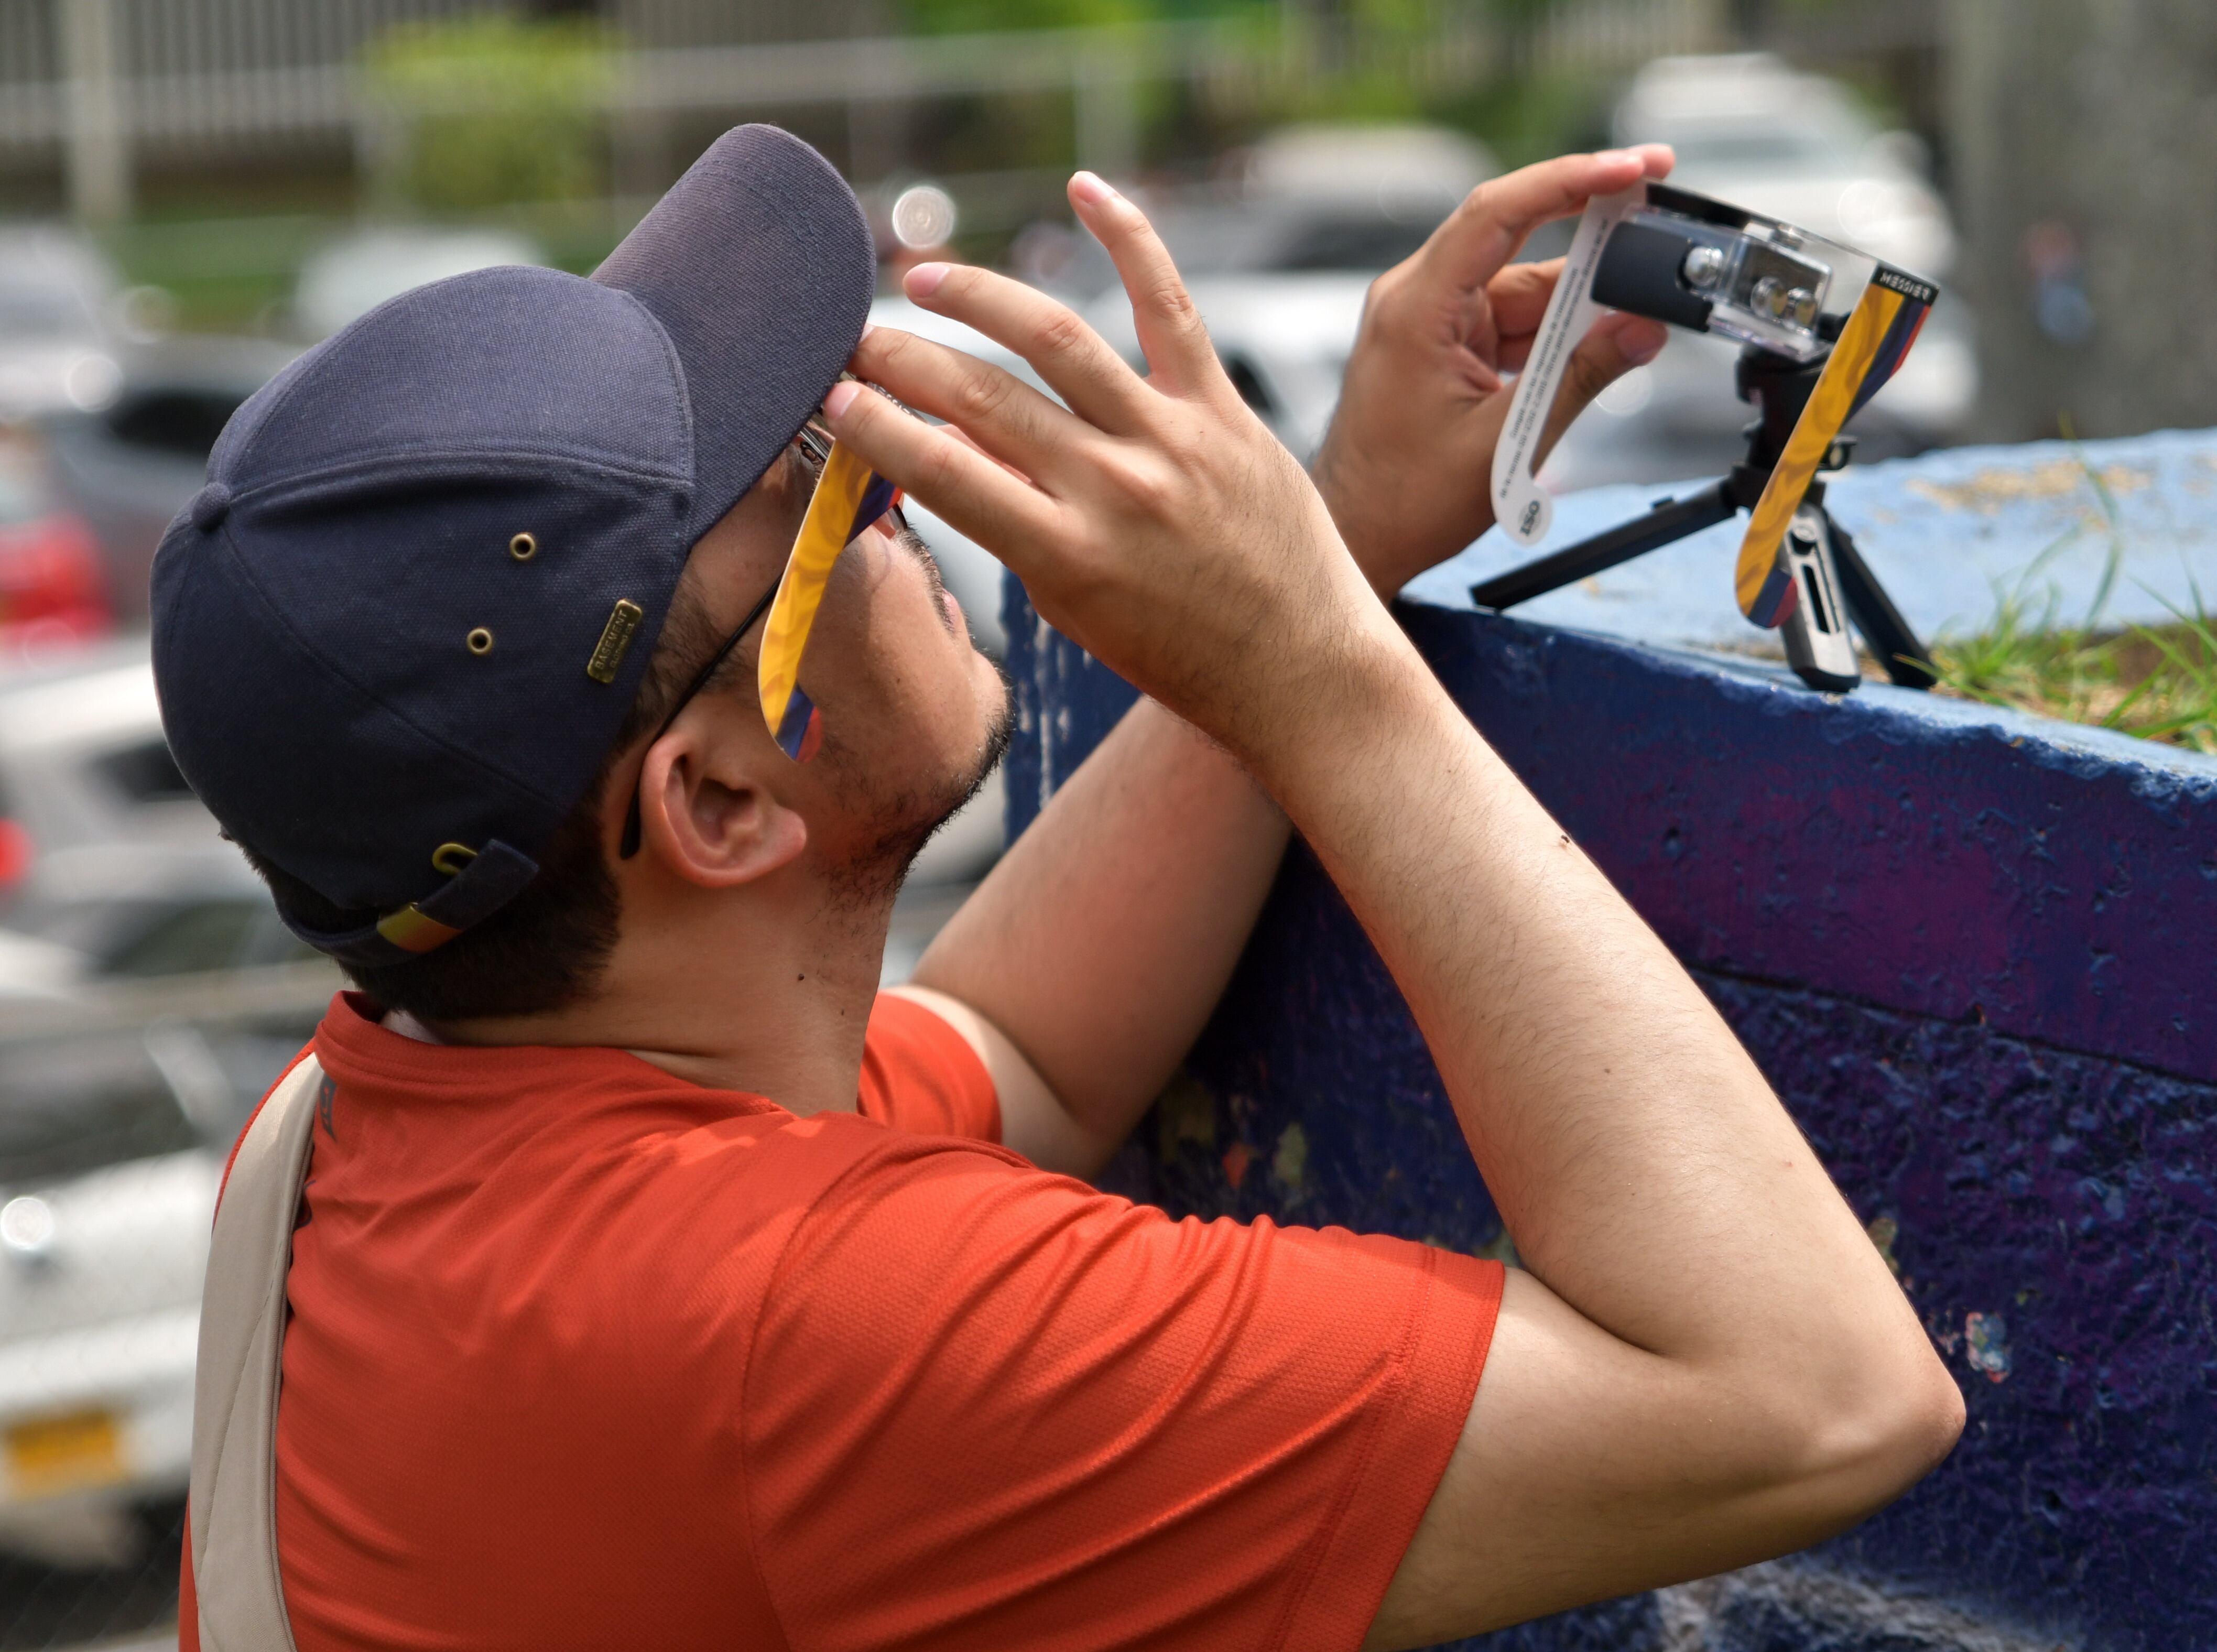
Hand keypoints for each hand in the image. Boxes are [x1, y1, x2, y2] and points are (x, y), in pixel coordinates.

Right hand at [823, 173, 1399, 767]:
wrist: (1301, 670)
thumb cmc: (1177, 653)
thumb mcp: (1074, 607)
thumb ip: (1014, 528)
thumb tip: (943, 450)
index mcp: (1067, 556)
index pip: (944, 474)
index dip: (877, 428)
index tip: (833, 398)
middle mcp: (1116, 490)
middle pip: (984, 397)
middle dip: (904, 359)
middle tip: (856, 339)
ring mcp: (1173, 441)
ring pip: (1056, 339)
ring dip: (977, 298)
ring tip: (926, 280)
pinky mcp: (1224, 410)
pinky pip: (1168, 306)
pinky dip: (1129, 237)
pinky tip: (1084, 190)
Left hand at [1313, 147, 1675, 596]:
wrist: (1362, 539)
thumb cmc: (1404, 502)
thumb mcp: (1505, 441)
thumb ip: (1580, 377)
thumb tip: (1640, 329)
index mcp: (1417, 308)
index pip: (1499, 212)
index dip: (1570, 179)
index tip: (1630, 167)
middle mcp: (1419, 300)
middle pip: (1520, 242)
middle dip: (1593, 236)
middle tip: (1656, 216)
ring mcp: (1431, 322)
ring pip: (1526, 288)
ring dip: (1580, 304)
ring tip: (1633, 322)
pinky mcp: (1446, 346)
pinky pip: (1514, 321)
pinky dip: (1557, 334)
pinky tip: (1595, 349)